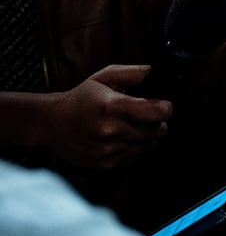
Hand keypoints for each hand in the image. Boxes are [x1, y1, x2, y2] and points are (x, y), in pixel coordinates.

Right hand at [48, 64, 172, 168]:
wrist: (50, 124)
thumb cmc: (80, 98)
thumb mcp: (103, 77)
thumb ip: (131, 73)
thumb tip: (152, 72)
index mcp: (112, 107)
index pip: (158, 113)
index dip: (165, 108)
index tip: (162, 105)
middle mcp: (111, 130)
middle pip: (157, 130)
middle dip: (158, 122)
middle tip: (147, 115)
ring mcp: (108, 149)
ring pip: (148, 144)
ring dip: (146, 135)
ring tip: (131, 125)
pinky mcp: (105, 163)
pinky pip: (134, 155)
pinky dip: (133, 146)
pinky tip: (120, 136)